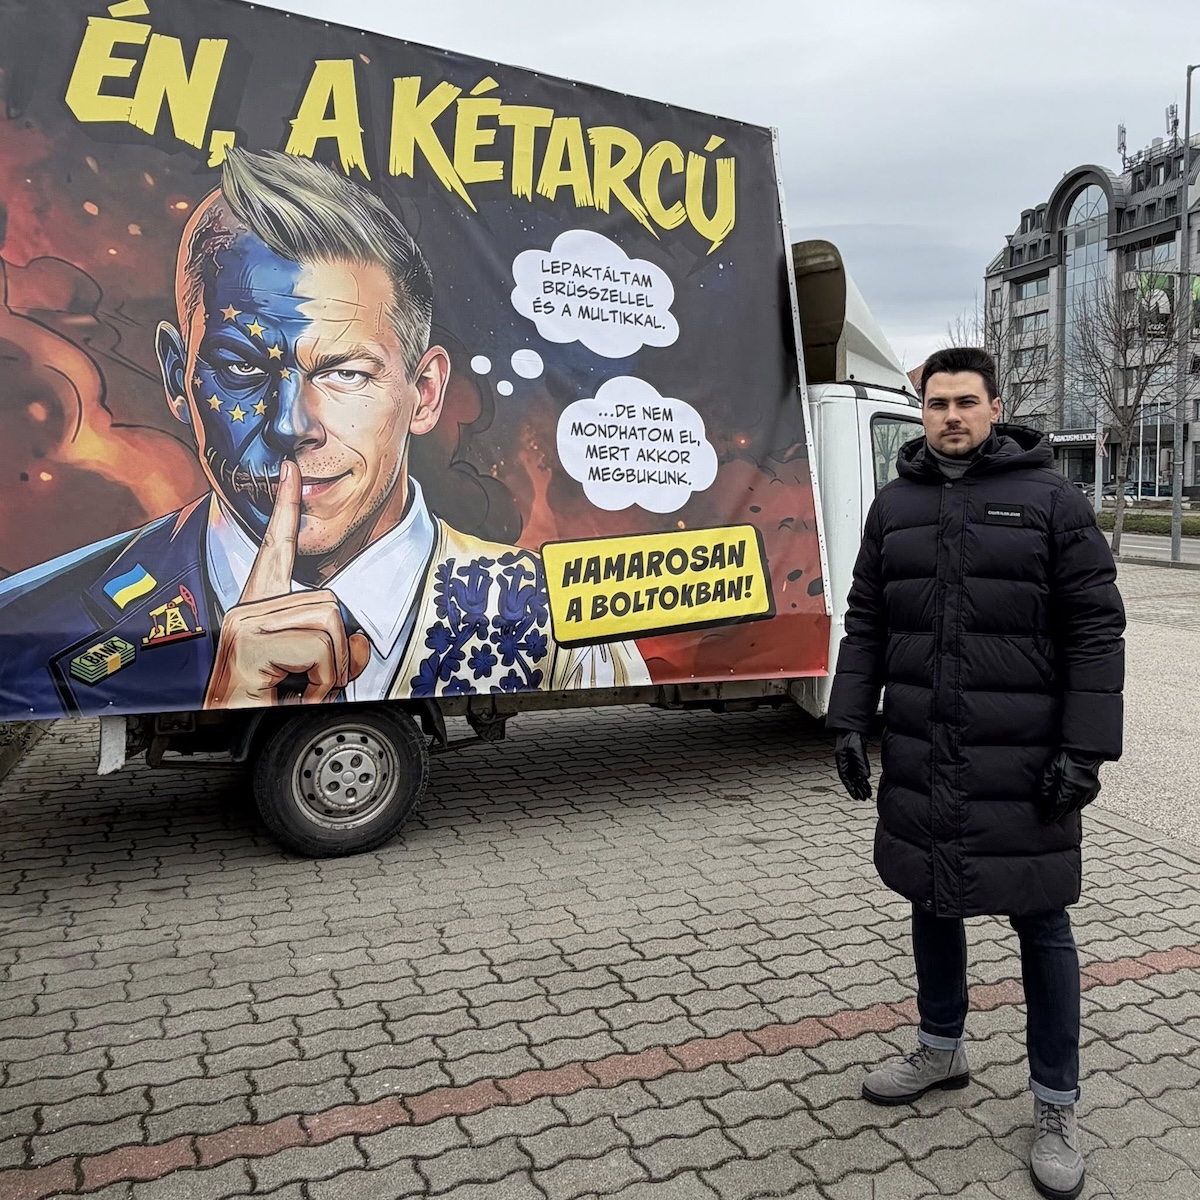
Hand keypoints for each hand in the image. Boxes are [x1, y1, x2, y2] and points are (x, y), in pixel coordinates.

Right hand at [204, 460, 371, 707]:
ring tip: (298, 692)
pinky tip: (291, 697)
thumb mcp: (315, 679)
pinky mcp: (246, 642)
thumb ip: (341, 653)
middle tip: (309, 685)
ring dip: (331, 670)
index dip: (284, 509)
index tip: (289, 470)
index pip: (275, 551)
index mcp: (257, 614)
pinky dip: (322, 682)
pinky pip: (320, 648)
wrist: (222, 747)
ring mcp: (242, 624)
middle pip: (331, 603)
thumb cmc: (267, 711)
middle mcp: (245, 611)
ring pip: (331, 623)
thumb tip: (361, 640)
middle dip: (338, 653)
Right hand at [834, 730, 872, 801]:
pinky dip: (864, 779)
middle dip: (857, 790)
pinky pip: (860, 772)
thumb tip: (865, 776)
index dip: (850, 788)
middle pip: (851, 779)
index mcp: (841, 761)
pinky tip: (868, 785)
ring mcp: (851, 762)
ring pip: (856, 777)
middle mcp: (845, 763)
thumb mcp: (856, 749)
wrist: (852, 727)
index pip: (845, 778)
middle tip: (863, 799)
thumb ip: (861, 763)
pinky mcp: (856, 760)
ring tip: (867, 795)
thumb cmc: (852, 736)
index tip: (856, 797)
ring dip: (861, 786)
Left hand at [1039, 750, 1102, 823]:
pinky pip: (1084, 802)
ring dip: (1068, 809)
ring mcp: (1088, 792)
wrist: (1084, 752)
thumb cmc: (1065, 759)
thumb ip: (1046, 785)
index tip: (1046, 820)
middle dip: (1059, 813)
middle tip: (1052, 815)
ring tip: (1061, 809)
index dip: (1052, 814)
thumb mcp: (1050, 770)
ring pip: (1077, 807)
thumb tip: (1042, 800)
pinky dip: (1077, 803)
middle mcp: (1079, 793)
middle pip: (1068, 809)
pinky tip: (1072, 801)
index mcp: (1067, 788)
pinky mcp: (1094, 790)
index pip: (1058, 807)